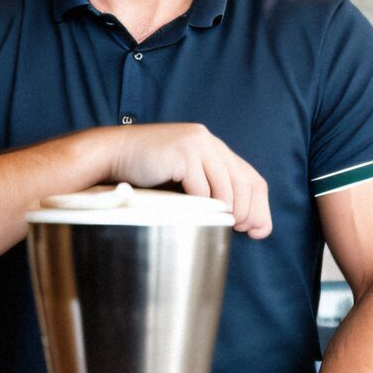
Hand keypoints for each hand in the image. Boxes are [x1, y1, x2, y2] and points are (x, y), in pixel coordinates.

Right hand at [106, 122, 271, 238]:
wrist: (112, 154)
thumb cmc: (146, 172)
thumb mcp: (185, 176)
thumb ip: (210, 187)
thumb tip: (243, 221)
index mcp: (212, 145)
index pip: (250, 176)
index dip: (259, 205)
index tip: (258, 230)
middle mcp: (208, 140)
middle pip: (244, 182)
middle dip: (248, 212)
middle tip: (241, 231)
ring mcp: (196, 143)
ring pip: (227, 186)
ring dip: (227, 211)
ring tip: (222, 226)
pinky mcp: (183, 152)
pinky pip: (202, 187)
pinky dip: (203, 205)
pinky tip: (196, 213)